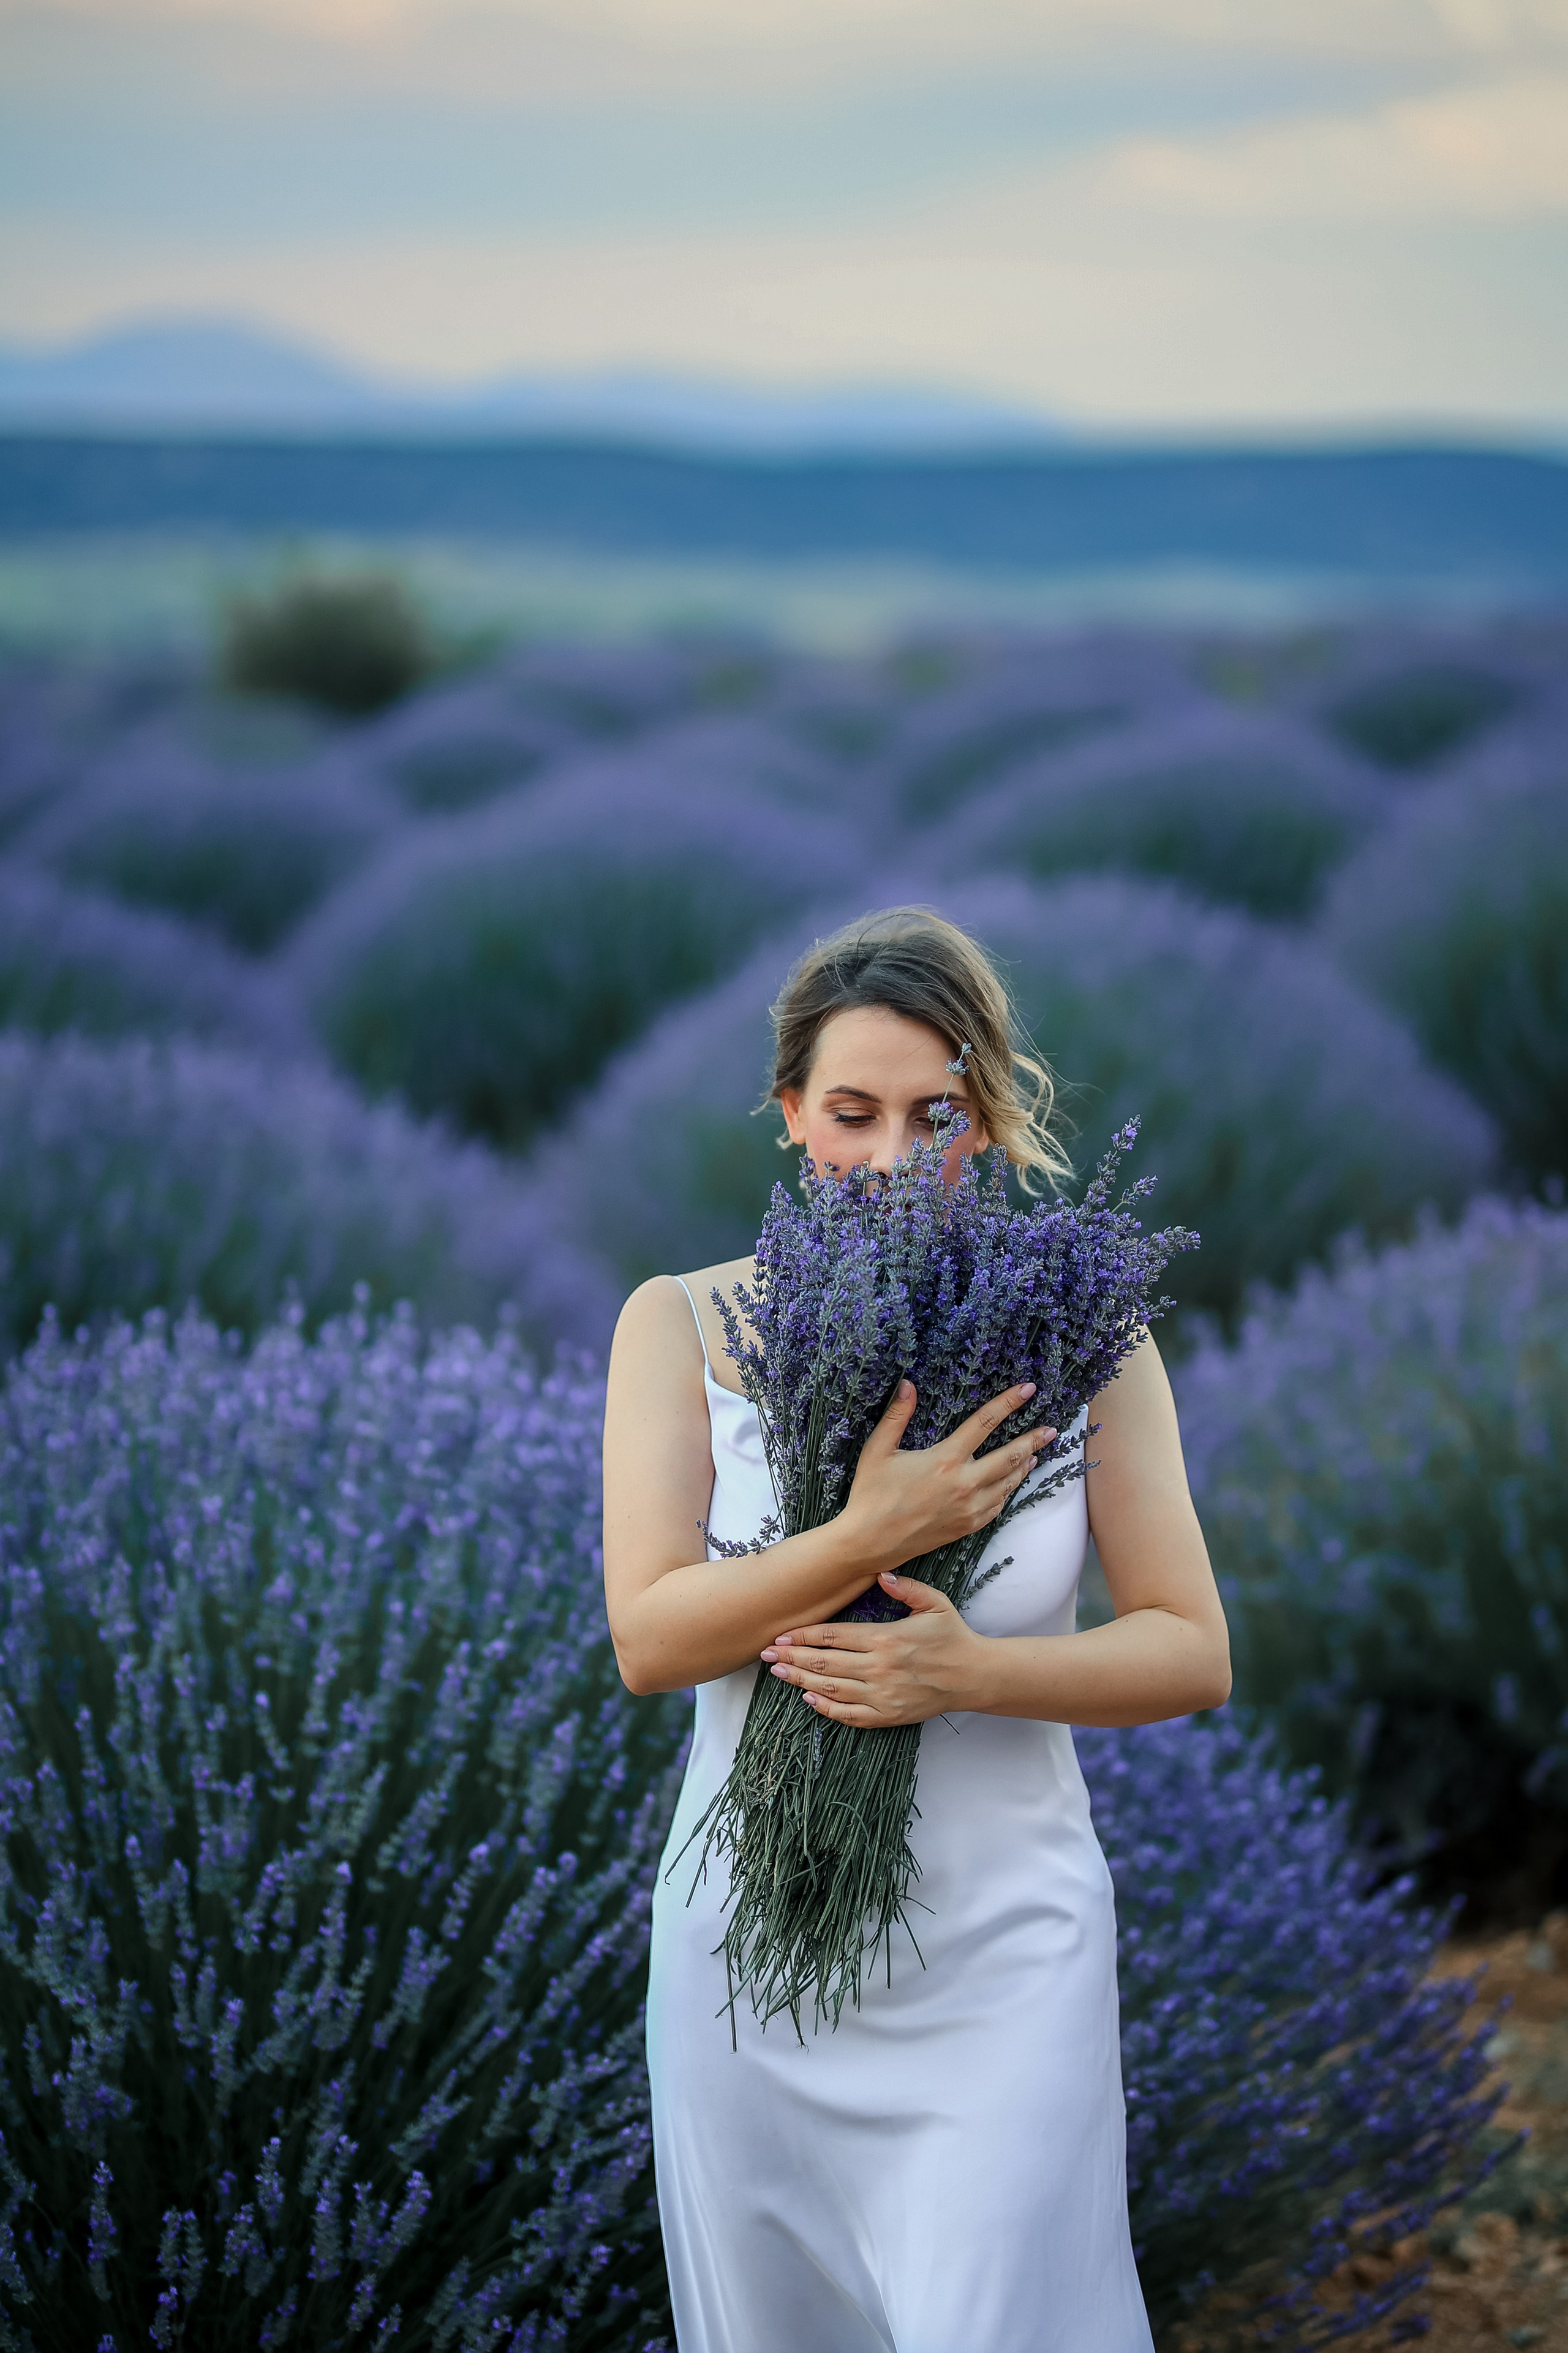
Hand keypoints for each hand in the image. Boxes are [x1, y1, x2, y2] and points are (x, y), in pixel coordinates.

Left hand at [760, 1575, 988, 1726]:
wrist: (975, 1676)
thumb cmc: (953, 1636)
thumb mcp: (935, 1603)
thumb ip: (906, 1587)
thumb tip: (880, 1573)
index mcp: (886, 1638)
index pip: (833, 1636)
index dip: (802, 1635)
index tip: (779, 1634)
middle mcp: (879, 1668)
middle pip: (825, 1663)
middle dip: (792, 1657)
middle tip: (766, 1654)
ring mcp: (883, 1695)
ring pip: (831, 1689)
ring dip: (801, 1680)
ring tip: (778, 1672)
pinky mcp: (889, 1715)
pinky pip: (850, 1715)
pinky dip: (826, 1708)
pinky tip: (809, 1699)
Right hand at [837, 1379, 1055, 1572]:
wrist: (870, 1543)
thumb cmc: (870, 1494)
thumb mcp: (878, 1450)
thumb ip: (896, 1415)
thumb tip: (908, 1384)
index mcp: (945, 1460)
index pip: (985, 1423)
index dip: (1008, 1403)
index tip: (1028, 1389)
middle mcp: (963, 1484)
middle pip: (1010, 1456)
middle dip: (1034, 1439)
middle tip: (1052, 1429)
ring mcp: (969, 1508)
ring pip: (1008, 1483)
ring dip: (1025, 1466)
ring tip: (1037, 1453)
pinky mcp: (967, 1526)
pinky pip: (998, 1506)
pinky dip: (1009, 1491)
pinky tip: (1012, 1483)